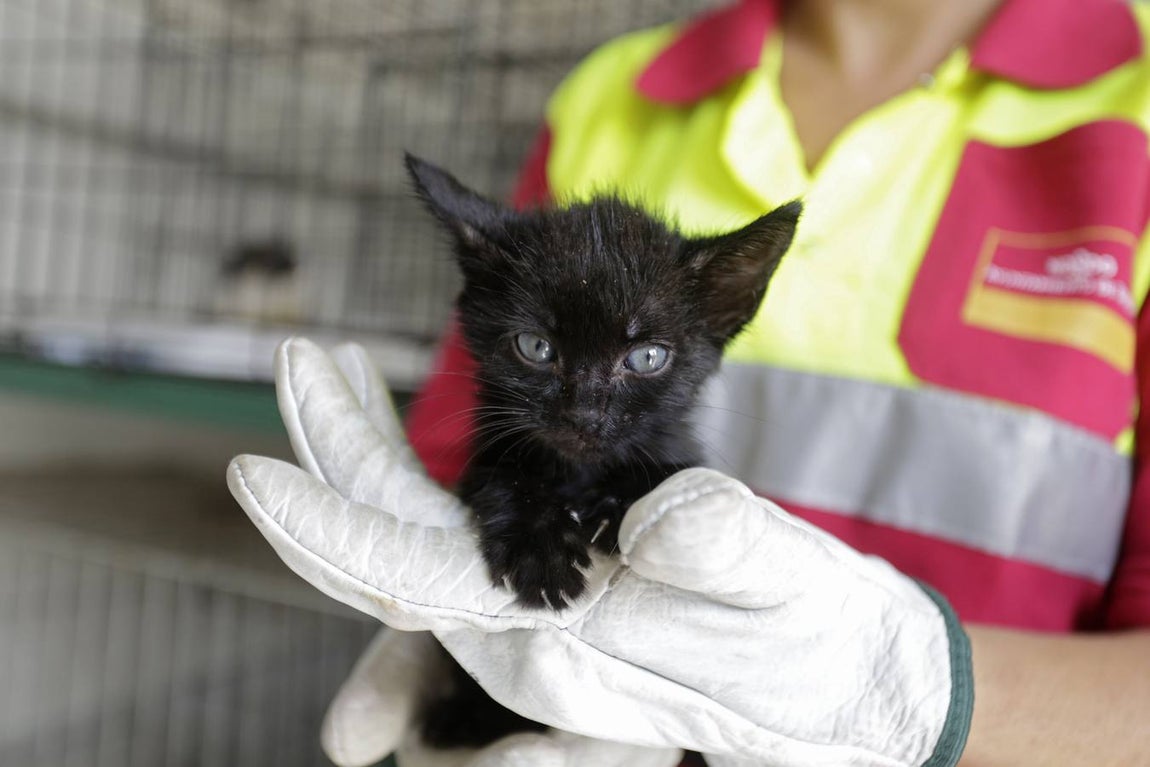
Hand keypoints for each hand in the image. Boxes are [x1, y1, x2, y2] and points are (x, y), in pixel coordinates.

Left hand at [228, 338, 972, 765]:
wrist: (846, 689)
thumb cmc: (817, 655)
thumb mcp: (783, 596)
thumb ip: (724, 552)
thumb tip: (656, 522)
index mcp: (550, 637)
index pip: (408, 577)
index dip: (330, 523)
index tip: (254, 471)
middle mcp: (515, 630)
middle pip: (385, 544)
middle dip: (331, 453)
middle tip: (301, 355)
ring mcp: (526, 612)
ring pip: (406, 535)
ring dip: (359, 455)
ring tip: (335, 371)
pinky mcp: (553, 590)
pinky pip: (450, 533)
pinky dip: (408, 477)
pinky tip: (401, 431)